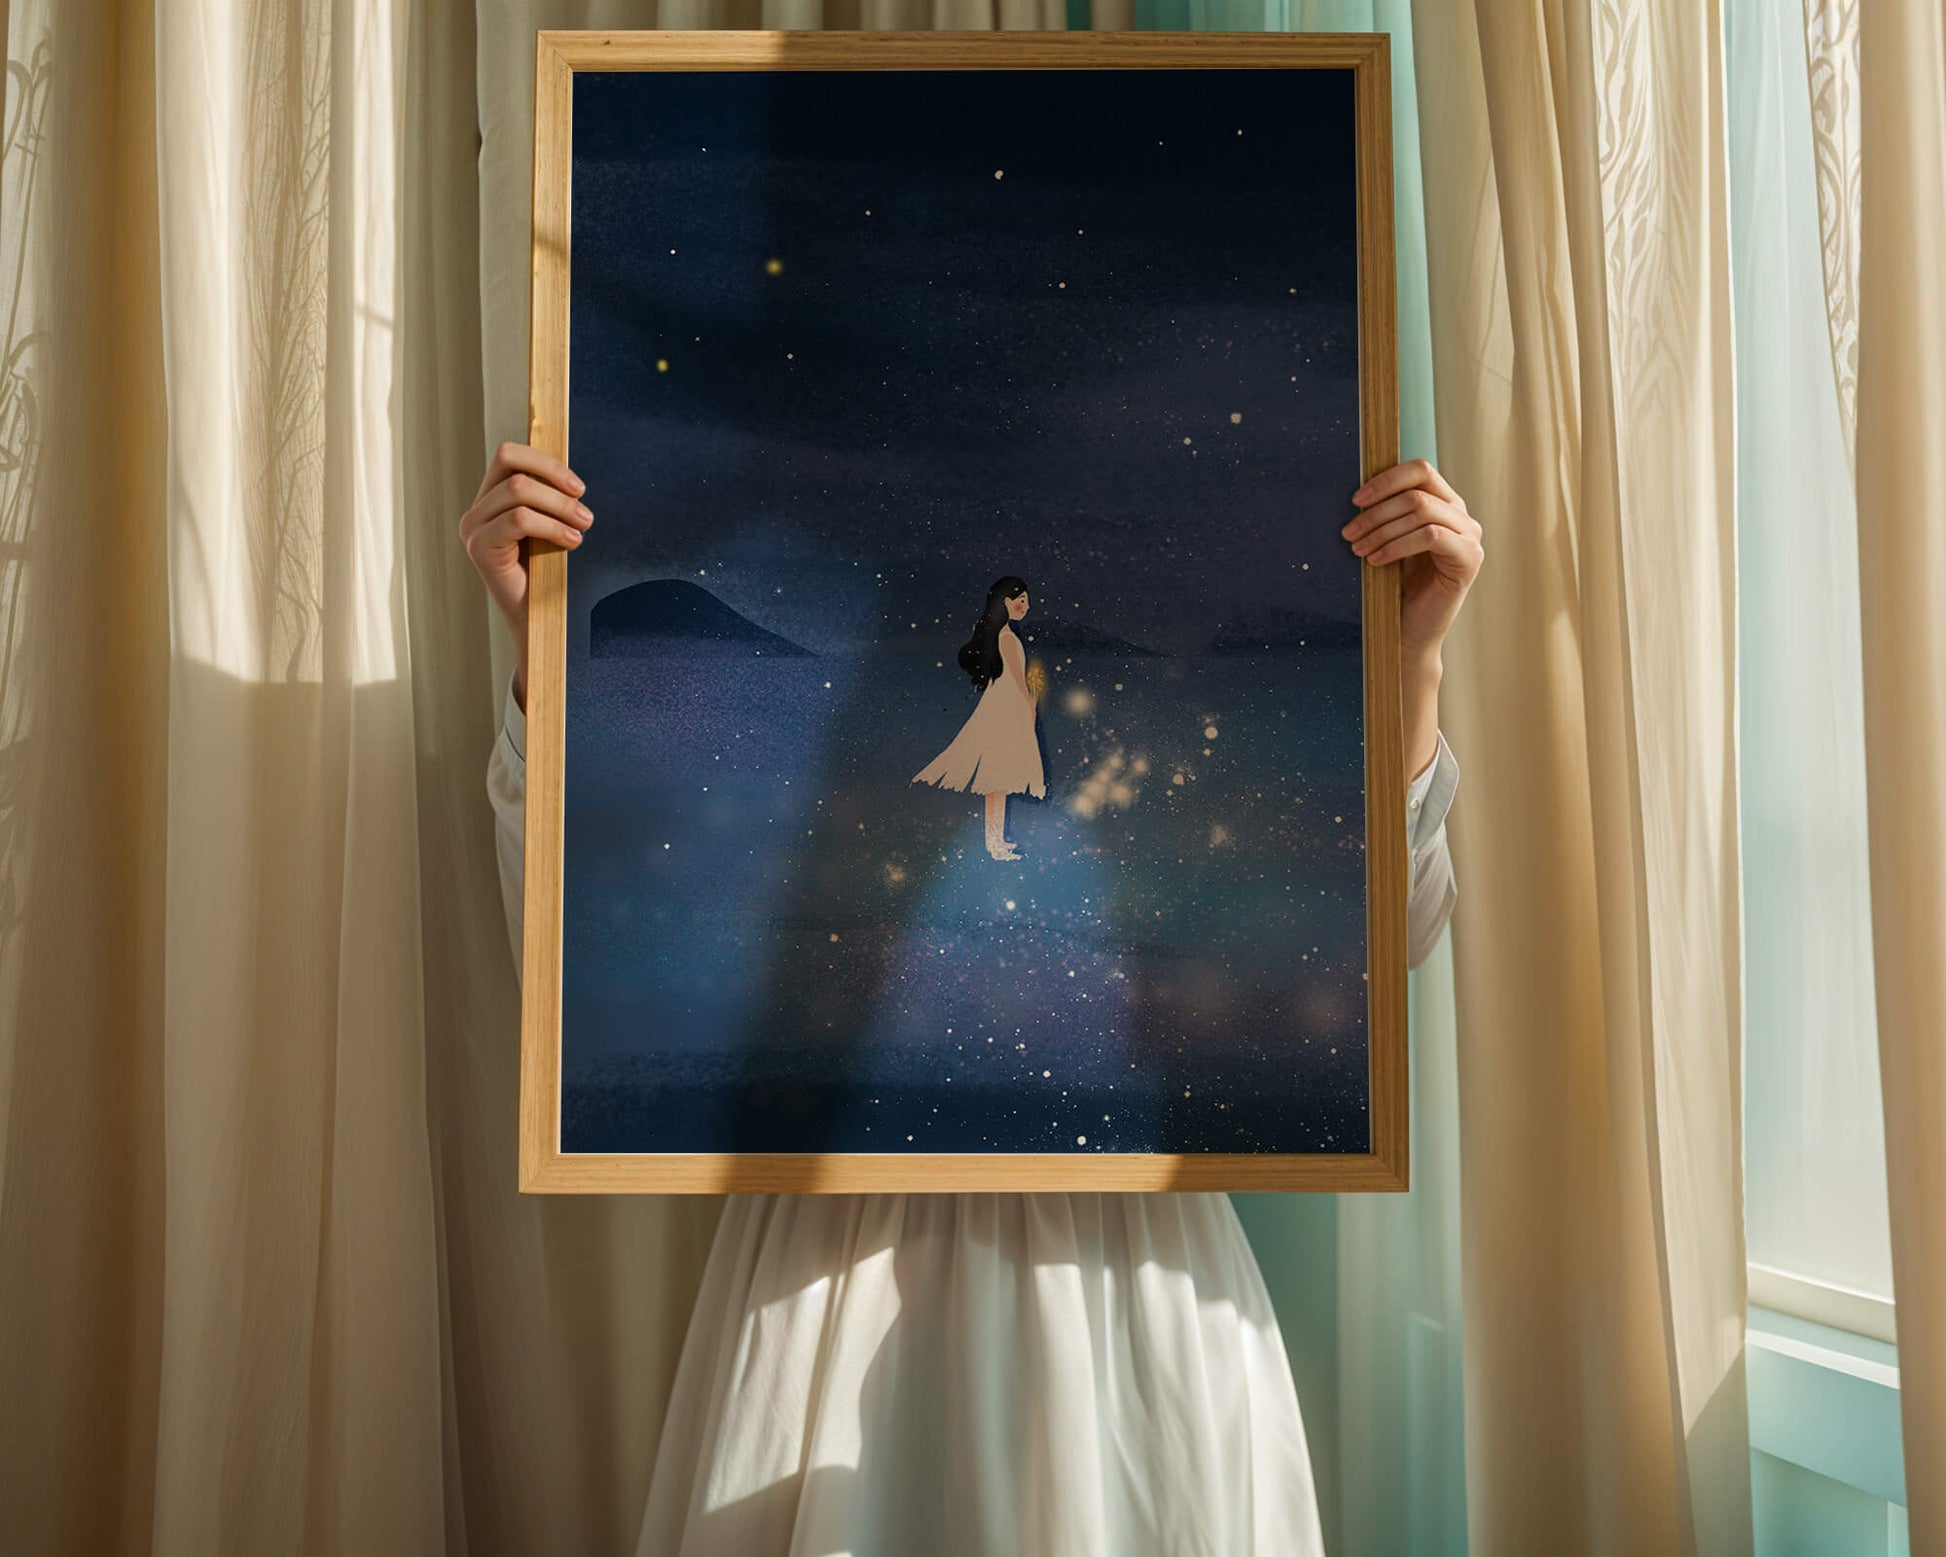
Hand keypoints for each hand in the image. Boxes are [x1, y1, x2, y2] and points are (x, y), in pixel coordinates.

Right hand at [458, 441, 590, 709]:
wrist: (537, 621)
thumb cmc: (547, 574)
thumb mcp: (549, 528)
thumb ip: (549, 499)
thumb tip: (569, 476)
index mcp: (490, 500)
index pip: (509, 455)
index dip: (546, 462)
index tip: (578, 487)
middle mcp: (476, 511)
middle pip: (513, 465)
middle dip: (556, 483)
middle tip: (585, 512)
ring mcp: (474, 529)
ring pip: (519, 491)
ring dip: (560, 506)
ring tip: (583, 526)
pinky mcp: (480, 548)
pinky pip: (519, 519)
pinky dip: (552, 526)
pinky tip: (571, 542)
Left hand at [1343, 459, 1483, 665]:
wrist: (1409, 632)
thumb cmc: (1396, 587)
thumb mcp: (1388, 542)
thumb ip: (1386, 514)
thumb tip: (1358, 492)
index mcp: (1443, 504)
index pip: (1420, 471)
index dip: (1386, 480)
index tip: (1356, 500)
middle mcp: (1461, 516)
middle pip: (1416, 492)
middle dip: (1376, 512)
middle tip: (1349, 532)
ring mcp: (1469, 536)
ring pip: (1421, 511)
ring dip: (1382, 529)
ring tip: (1358, 548)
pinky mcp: (1468, 558)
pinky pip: (1430, 536)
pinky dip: (1397, 545)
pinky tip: (1376, 560)